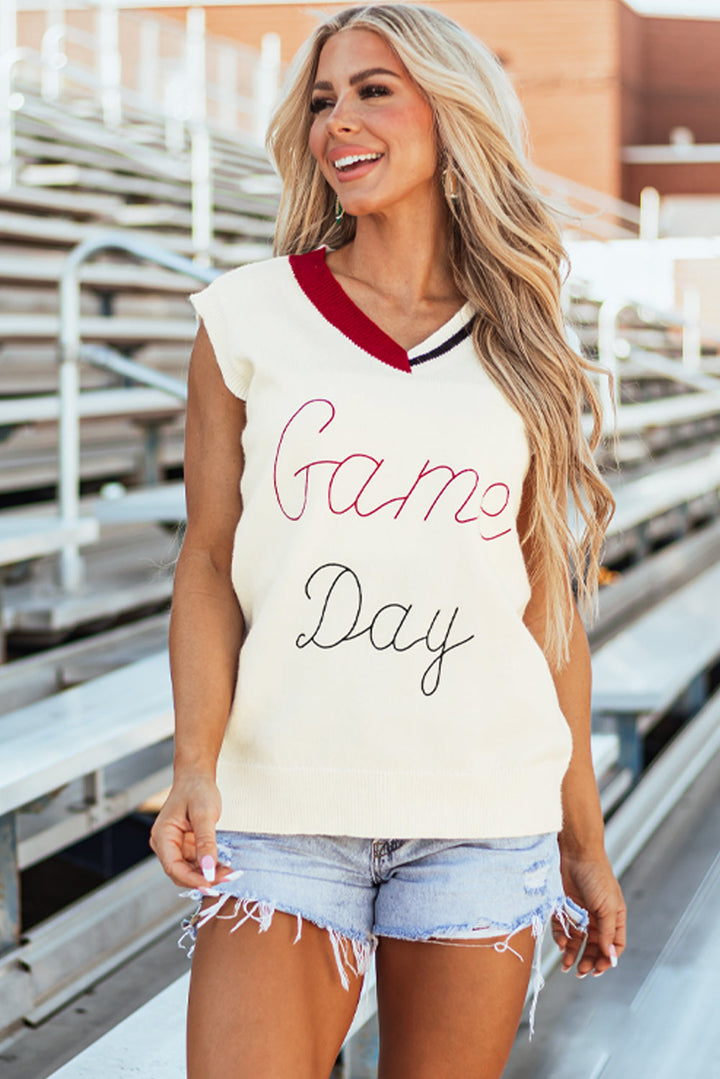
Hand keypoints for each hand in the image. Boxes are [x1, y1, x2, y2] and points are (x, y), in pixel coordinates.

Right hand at [149, 772, 232, 890]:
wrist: (196, 777)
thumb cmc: (197, 790)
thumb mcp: (205, 815)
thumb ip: (206, 842)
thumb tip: (209, 869)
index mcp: (162, 836)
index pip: (173, 867)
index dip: (192, 879)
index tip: (212, 883)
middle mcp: (164, 844)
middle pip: (180, 872)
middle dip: (203, 878)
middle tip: (227, 879)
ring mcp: (174, 846)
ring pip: (189, 870)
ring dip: (208, 874)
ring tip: (229, 873)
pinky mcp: (184, 846)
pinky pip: (195, 862)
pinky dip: (209, 866)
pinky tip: (223, 866)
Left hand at [553, 847, 626, 977]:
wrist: (575, 852)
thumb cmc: (597, 876)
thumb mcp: (607, 906)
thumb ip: (607, 932)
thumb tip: (610, 956)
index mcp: (614, 917)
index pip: (614, 945)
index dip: (608, 959)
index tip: (598, 970)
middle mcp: (597, 917)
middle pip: (594, 946)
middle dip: (588, 960)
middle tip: (580, 971)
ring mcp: (580, 912)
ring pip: (577, 940)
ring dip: (572, 954)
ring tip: (566, 966)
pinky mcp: (564, 906)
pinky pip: (562, 927)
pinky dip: (561, 937)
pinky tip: (560, 944)